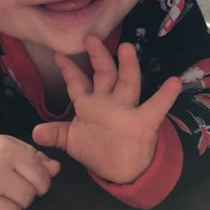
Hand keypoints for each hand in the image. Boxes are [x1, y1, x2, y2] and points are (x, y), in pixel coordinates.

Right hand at [0, 135, 61, 209]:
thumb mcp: (14, 150)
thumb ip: (38, 159)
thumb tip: (55, 168)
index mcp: (5, 151)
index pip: (41, 177)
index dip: (40, 183)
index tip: (29, 182)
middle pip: (27, 198)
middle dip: (24, 198)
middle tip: (9, 193)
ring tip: (1, 206)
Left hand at [33, 35, 181, 183]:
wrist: (122, 171)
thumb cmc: (97, 150)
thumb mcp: (73, 142)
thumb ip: (56, 134)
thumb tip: (35, 132)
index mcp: (89, 104)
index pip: (77, 83)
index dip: (68, 69)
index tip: (58, 54)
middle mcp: (108, 101)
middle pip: (103, 74)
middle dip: (97, 56)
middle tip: (90, 37)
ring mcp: (126, 110)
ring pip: (127, 83)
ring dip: (127, 66)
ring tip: (127, 48)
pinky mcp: (143, 123)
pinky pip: (155, 107)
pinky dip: (165, 96)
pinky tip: (173, 82)